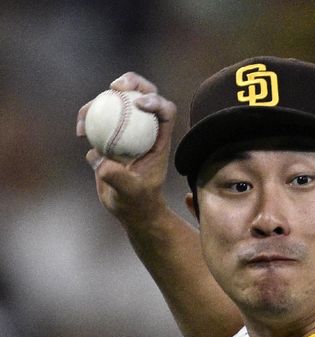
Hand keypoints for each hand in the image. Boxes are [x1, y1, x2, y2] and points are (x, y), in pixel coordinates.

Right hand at [76, 72, 177, 226]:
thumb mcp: (131, 193)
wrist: (128, 208)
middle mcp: (145, 129)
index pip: (165, 111)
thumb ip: (119, 178)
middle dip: (132, 81)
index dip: (156, 100)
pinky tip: (80, 133)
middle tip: (115, 86)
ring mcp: (127, 129)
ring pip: (116, 103)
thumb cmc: (137, 202)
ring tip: (85, 116)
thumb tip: (102, 161)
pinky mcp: (109, 134)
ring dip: (99, 101)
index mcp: (161, 139)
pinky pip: (97, 119)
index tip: (139, 103)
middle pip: (143, 94)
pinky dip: (87, 120)